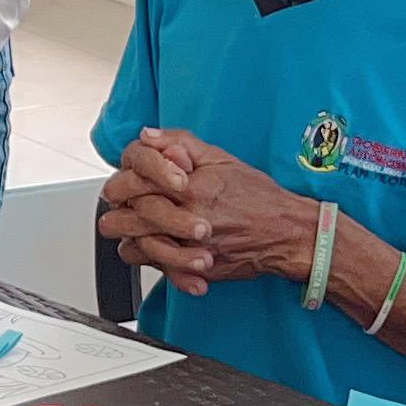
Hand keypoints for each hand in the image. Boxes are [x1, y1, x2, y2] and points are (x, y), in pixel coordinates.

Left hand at [96, 128, 310, 297]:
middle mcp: (184, 216)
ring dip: (130, 235)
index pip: (134, 178)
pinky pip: (154, 268)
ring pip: (133, 245)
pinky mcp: (191, 269)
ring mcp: (185, 246)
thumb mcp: (221, 158)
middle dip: (120, 208)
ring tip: (137, 228)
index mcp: (187, 185)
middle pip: (125, 214)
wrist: (285, 232)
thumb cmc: (258, 197)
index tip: (132, 179)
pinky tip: (158, 249)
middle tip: (126, 205)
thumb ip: (181, 142)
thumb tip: (148, 136)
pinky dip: (150, 260)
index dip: (126, 178)